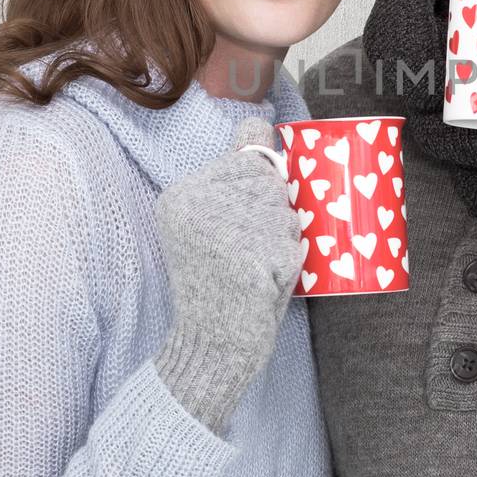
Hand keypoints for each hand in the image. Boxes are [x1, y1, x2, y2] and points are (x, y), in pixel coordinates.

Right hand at [151, 118, 304, 433]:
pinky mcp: (250, 253)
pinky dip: (291, 264)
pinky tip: (262, 284)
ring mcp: (224, 225)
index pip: (249, 147)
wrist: (210, 347)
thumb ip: (230, 183)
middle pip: (272, 177)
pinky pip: (294, 242)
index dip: (263, 179)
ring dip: (285, 238)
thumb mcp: (210, 227)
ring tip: (255, 269)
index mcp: (182, 193)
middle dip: (277, 212)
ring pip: (287, 208)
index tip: (243, 219)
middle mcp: (197, 200)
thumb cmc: (220, 286)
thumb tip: (262, 129)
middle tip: (249, 252)